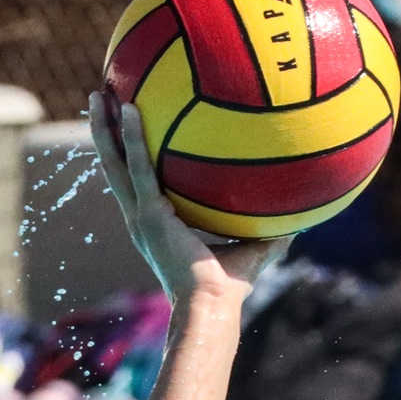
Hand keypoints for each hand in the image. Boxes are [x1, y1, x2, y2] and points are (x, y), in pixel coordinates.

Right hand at [89, 91, 288, 302]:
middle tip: (100, 99)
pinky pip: (138, 168)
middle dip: (105, 133)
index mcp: (156, 225)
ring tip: (98, 92)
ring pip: (114, 163)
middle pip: (115, 167)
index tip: (126, 132)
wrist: (211, 307)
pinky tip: (128, 110)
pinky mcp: (148, 215)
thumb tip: (302, 214)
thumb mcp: (253, 249)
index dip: (128, 157)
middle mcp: (141, 218)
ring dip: (103, 127)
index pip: (137, 184)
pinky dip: (132, 139)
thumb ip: (271, 228)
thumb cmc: (230, 289)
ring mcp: (140, 216)